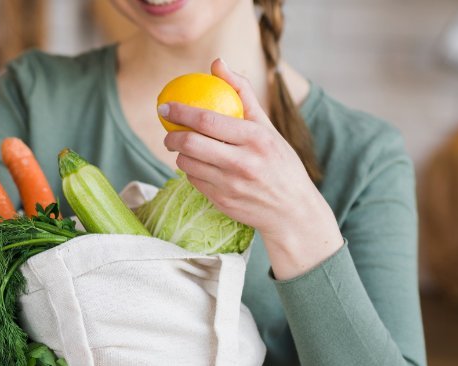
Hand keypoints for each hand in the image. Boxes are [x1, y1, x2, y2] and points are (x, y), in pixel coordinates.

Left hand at [158, 58, 342, 279]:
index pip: (207, 120)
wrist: (292, 210)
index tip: (165, 106)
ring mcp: (231, 185)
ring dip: (180, 154)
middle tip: (168, 131)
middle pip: (191, 144)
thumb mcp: (266, 127)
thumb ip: (241, 93)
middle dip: (171, 136)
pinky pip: (194, 181)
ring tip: (185, 148)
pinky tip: (199, 166)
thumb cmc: (279, 162)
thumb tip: (217, 63)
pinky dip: (190, 170)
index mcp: (255, 138)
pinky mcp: (222, 202)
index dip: (180, 111)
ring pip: (187, 164)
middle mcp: (243, 162)